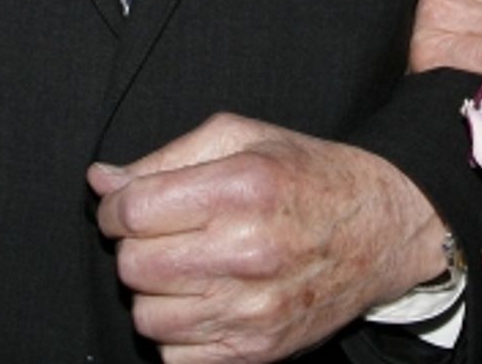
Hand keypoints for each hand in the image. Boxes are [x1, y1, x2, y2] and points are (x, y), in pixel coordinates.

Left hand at [90, 113, 446, 362]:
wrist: (379, 228)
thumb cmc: (308, 176)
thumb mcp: (246, 138)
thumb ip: (168, 157)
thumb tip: (101, 181)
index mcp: (242, 188)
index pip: (133, 210)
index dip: (118, 207)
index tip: (131, 205)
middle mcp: (246, 251)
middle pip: (133, 266)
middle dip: (137, 247)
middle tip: (168, 233)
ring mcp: (252, 310)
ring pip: (147, 316)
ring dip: (157, 291)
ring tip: (192, 266)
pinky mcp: (255, 352)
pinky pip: (173, 356)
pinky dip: (179, 331)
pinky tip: (208, 299)